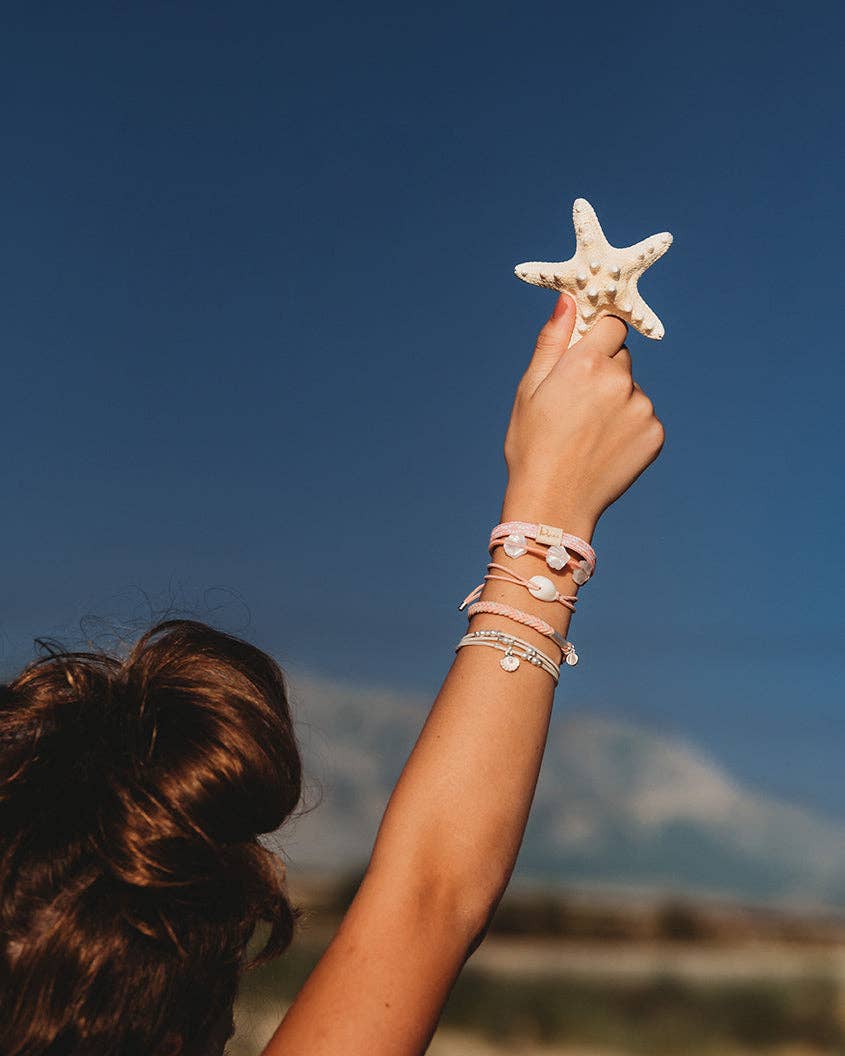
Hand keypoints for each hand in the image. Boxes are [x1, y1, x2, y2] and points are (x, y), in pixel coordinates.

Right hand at [502, 293, 664, 538]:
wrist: (554, 502)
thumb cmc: (532, 445)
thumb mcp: (529, 389)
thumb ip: (552, 340)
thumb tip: (568, 299)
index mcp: (585, 363)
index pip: (610, 326)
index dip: (595, 340)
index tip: (581, 361)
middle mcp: (619, 380)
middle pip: (621, 358)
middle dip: (603, 372)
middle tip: (577, 408)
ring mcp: (641, 408)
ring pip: (632, 390)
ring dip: (616, 402)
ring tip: (588, 434)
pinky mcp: (655, 434)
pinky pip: (644, 417)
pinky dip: (629, 428)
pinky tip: (604, 448)